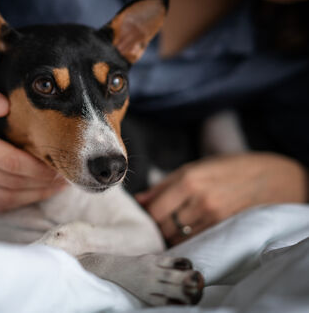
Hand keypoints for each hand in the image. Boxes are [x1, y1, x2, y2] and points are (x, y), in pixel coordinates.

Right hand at [0, 75, 65, 211]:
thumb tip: (2, 104)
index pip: (11, 163)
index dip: (38, 167)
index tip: (60, 162)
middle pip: (13, 183)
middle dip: (43, 181)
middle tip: (68, 173)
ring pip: (5, 198)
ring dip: (35, 195)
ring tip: (59, 186)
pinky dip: (19, 201)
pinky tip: (37, 192)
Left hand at [136, 153, 307, 245]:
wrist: (271, 178)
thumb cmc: (228, 169)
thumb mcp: (194, 168)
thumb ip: (163, 185)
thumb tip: (138, 200)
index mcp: (188, 180)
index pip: (153, 209)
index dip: (146, 214)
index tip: (145, 213)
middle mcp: (199, 200)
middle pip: (163, 225)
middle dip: (156, 226)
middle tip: (157, 222)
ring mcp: (213, 217)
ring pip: (177, 237)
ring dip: (170, 235)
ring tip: (173, 226)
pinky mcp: (224, 229)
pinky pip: (195, 242)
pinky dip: (186, 240)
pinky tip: (188, 232)